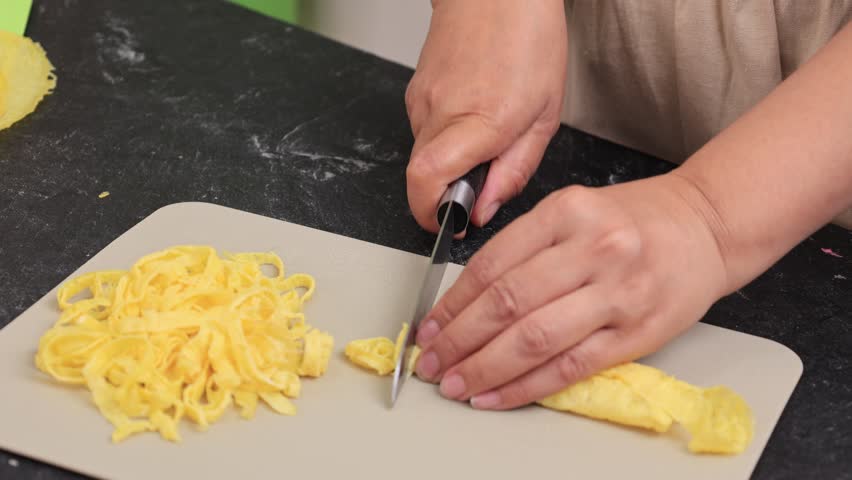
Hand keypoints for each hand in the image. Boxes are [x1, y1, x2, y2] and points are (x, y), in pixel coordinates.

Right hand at [405, 0, 566, 231]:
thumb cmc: (528, 39)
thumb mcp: (544, 115)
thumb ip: (514, 170)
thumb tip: (485, 208)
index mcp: (482, 119)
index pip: (427, 179)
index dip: (431, 212)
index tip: (452, 221)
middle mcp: (442, 111)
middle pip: (421, 177)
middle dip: (446, 193)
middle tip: (480, 179)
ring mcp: (421, 101)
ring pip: (423, 156)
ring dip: (449, 163)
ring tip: (484, 135)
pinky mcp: (414, 93)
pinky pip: (424, 133)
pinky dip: (445, 139)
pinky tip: (471, 115)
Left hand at [414, 173, 730, 408]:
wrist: (706, 225)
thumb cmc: (633, 219)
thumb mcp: (573, 211)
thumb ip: (525, 248)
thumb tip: (466, 302)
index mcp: (566, 212)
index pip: (492, 265)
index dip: (452, 304)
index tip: (429, 329)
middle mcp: (592, 249)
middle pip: (507, 303)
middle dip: (459, 340)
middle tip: (431, 363)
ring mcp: (618, 292)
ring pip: (534, 339)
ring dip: (485, 368)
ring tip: (456, 384)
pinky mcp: (638, 331)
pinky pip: (571, 366)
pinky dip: (527, 386)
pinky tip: (497, 395)